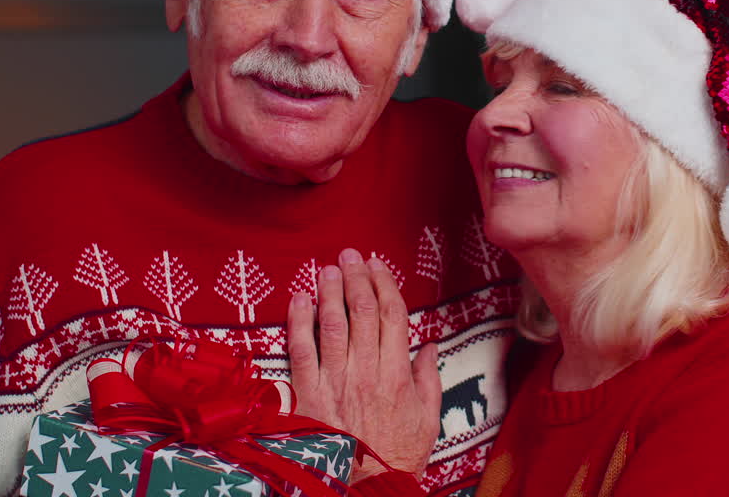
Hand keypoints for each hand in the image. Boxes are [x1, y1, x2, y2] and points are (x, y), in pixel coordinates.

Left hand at [287, 248, 440, 481]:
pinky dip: (298, 322)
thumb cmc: (398, 456)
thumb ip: (428, 379)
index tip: (377, 265)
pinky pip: (301, 351)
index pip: (392, 315)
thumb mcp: (429, 419)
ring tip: (326, 269)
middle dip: (356, 278)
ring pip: (332, 325)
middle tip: (350, 255)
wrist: (366, 487)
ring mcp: (335, 382)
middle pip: (362, 312)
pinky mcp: (308, 395)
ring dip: (329, 292)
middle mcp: (366, 372)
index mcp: (397, 375)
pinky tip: (300, 300)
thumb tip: (428, 346)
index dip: (384, 284)